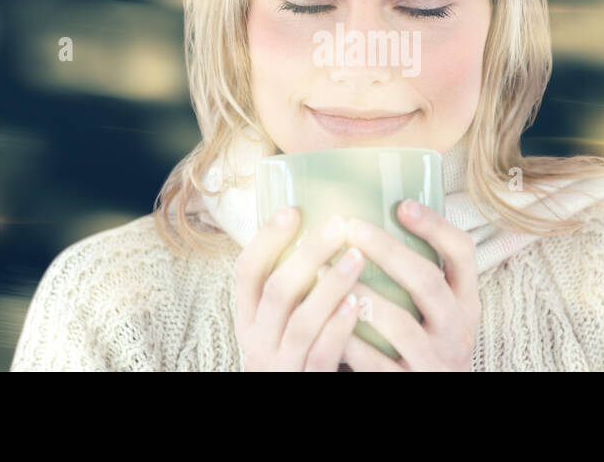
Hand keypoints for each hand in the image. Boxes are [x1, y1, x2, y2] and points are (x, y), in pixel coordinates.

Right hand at [233, 206, 363, 370]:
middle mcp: (257, 343)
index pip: (246, 273)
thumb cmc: (304, 356)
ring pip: (299, 322)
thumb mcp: (286, 324)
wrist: (299, 395)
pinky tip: (358, 305)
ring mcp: (279, 366)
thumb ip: (297, 291)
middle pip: (276, 290)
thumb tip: (324, 233)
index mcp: (250, 321)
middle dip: (307, 253)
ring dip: (329, 286)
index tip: (292, 209)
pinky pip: (319, 356)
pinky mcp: (303, 384)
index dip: (266, 240)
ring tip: (358, 257)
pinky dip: (337, 329)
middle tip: (338, 223)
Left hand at [340, 199, 479, 370]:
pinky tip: (325, 320)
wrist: (430, 399)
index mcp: (465, 302)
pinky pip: (376, 363)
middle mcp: (457, 330)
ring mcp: (435, 361)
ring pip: (400, 325)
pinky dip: (349, 340)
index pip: (462, 254)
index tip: (403, 204)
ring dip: (362, 295)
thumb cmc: (420, 344)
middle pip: (428, 282)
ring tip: (326, 272)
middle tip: (353, 228)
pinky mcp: (410, 383)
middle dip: (389, 252)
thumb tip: (377, 213)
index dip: (436, 227)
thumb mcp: (434, 312)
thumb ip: (415, 277)